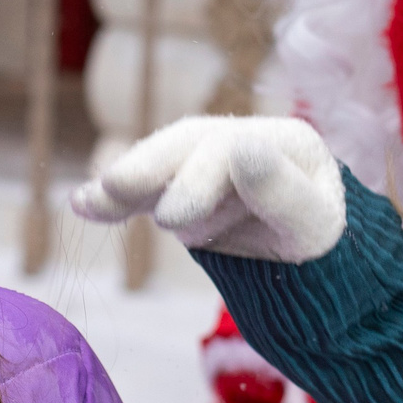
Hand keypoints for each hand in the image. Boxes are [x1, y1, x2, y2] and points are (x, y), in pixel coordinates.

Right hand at [71, 116, 346, 262]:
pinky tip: (82, 205)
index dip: (200, 178)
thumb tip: (242, 148)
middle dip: (151, 169)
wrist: (312, 263)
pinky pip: (147, 190)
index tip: (172, 214)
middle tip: (118, 191)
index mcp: (287, 140)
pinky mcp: (183, 186)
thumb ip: (281, 193)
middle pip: (188, 146)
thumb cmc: (320, 244)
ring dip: (124, 182)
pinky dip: (115, 199)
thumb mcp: (313, 226)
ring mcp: (210, 161)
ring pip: (161, 164)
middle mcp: (243, 139)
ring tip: (89, 202)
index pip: (233, 150)